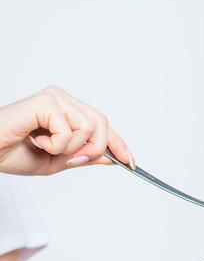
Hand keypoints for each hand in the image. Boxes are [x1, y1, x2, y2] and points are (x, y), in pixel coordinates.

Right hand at [0, 86, 134, 175]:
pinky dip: (55, 145)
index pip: (102, 126)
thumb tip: (113, 157)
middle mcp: (64, 99)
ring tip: (46, 146)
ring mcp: (55, 97)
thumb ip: (85, 156)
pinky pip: (68, 130)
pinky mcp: (45, 101)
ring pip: (89, 127)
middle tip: (72, 159)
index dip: (119, 144)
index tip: (131, 163)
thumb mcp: (60, 161)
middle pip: (102, 124)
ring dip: (70, 148)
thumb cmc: (15, 153)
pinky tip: (36, 140)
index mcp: (68, 111)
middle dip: (94, 148)